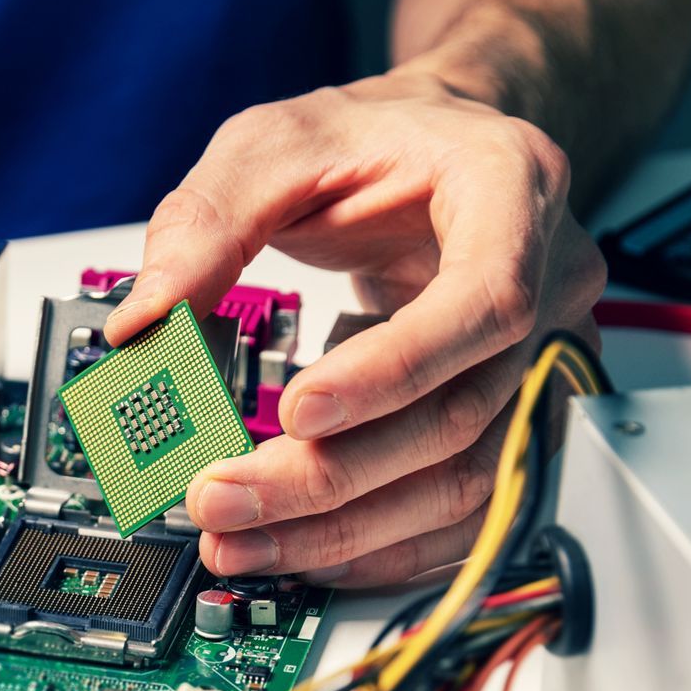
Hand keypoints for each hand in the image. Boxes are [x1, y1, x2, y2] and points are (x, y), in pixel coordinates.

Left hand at [104, 71, 605, 586]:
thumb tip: (142, 321)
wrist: (433, 145)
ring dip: (346, 528)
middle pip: (461, 413)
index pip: (481, 300)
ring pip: (467, 479)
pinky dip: (384, 543)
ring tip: (241, 540)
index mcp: (511, 188)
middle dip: (331, 476)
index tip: (300, 410)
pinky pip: (466, 506)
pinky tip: (306, 552)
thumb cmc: (373, 138)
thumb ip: (205, 223)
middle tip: (223, 498)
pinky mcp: (517, 415)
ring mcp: (542, 357)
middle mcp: (549, 280)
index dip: (393, 370)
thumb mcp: (273, 143)